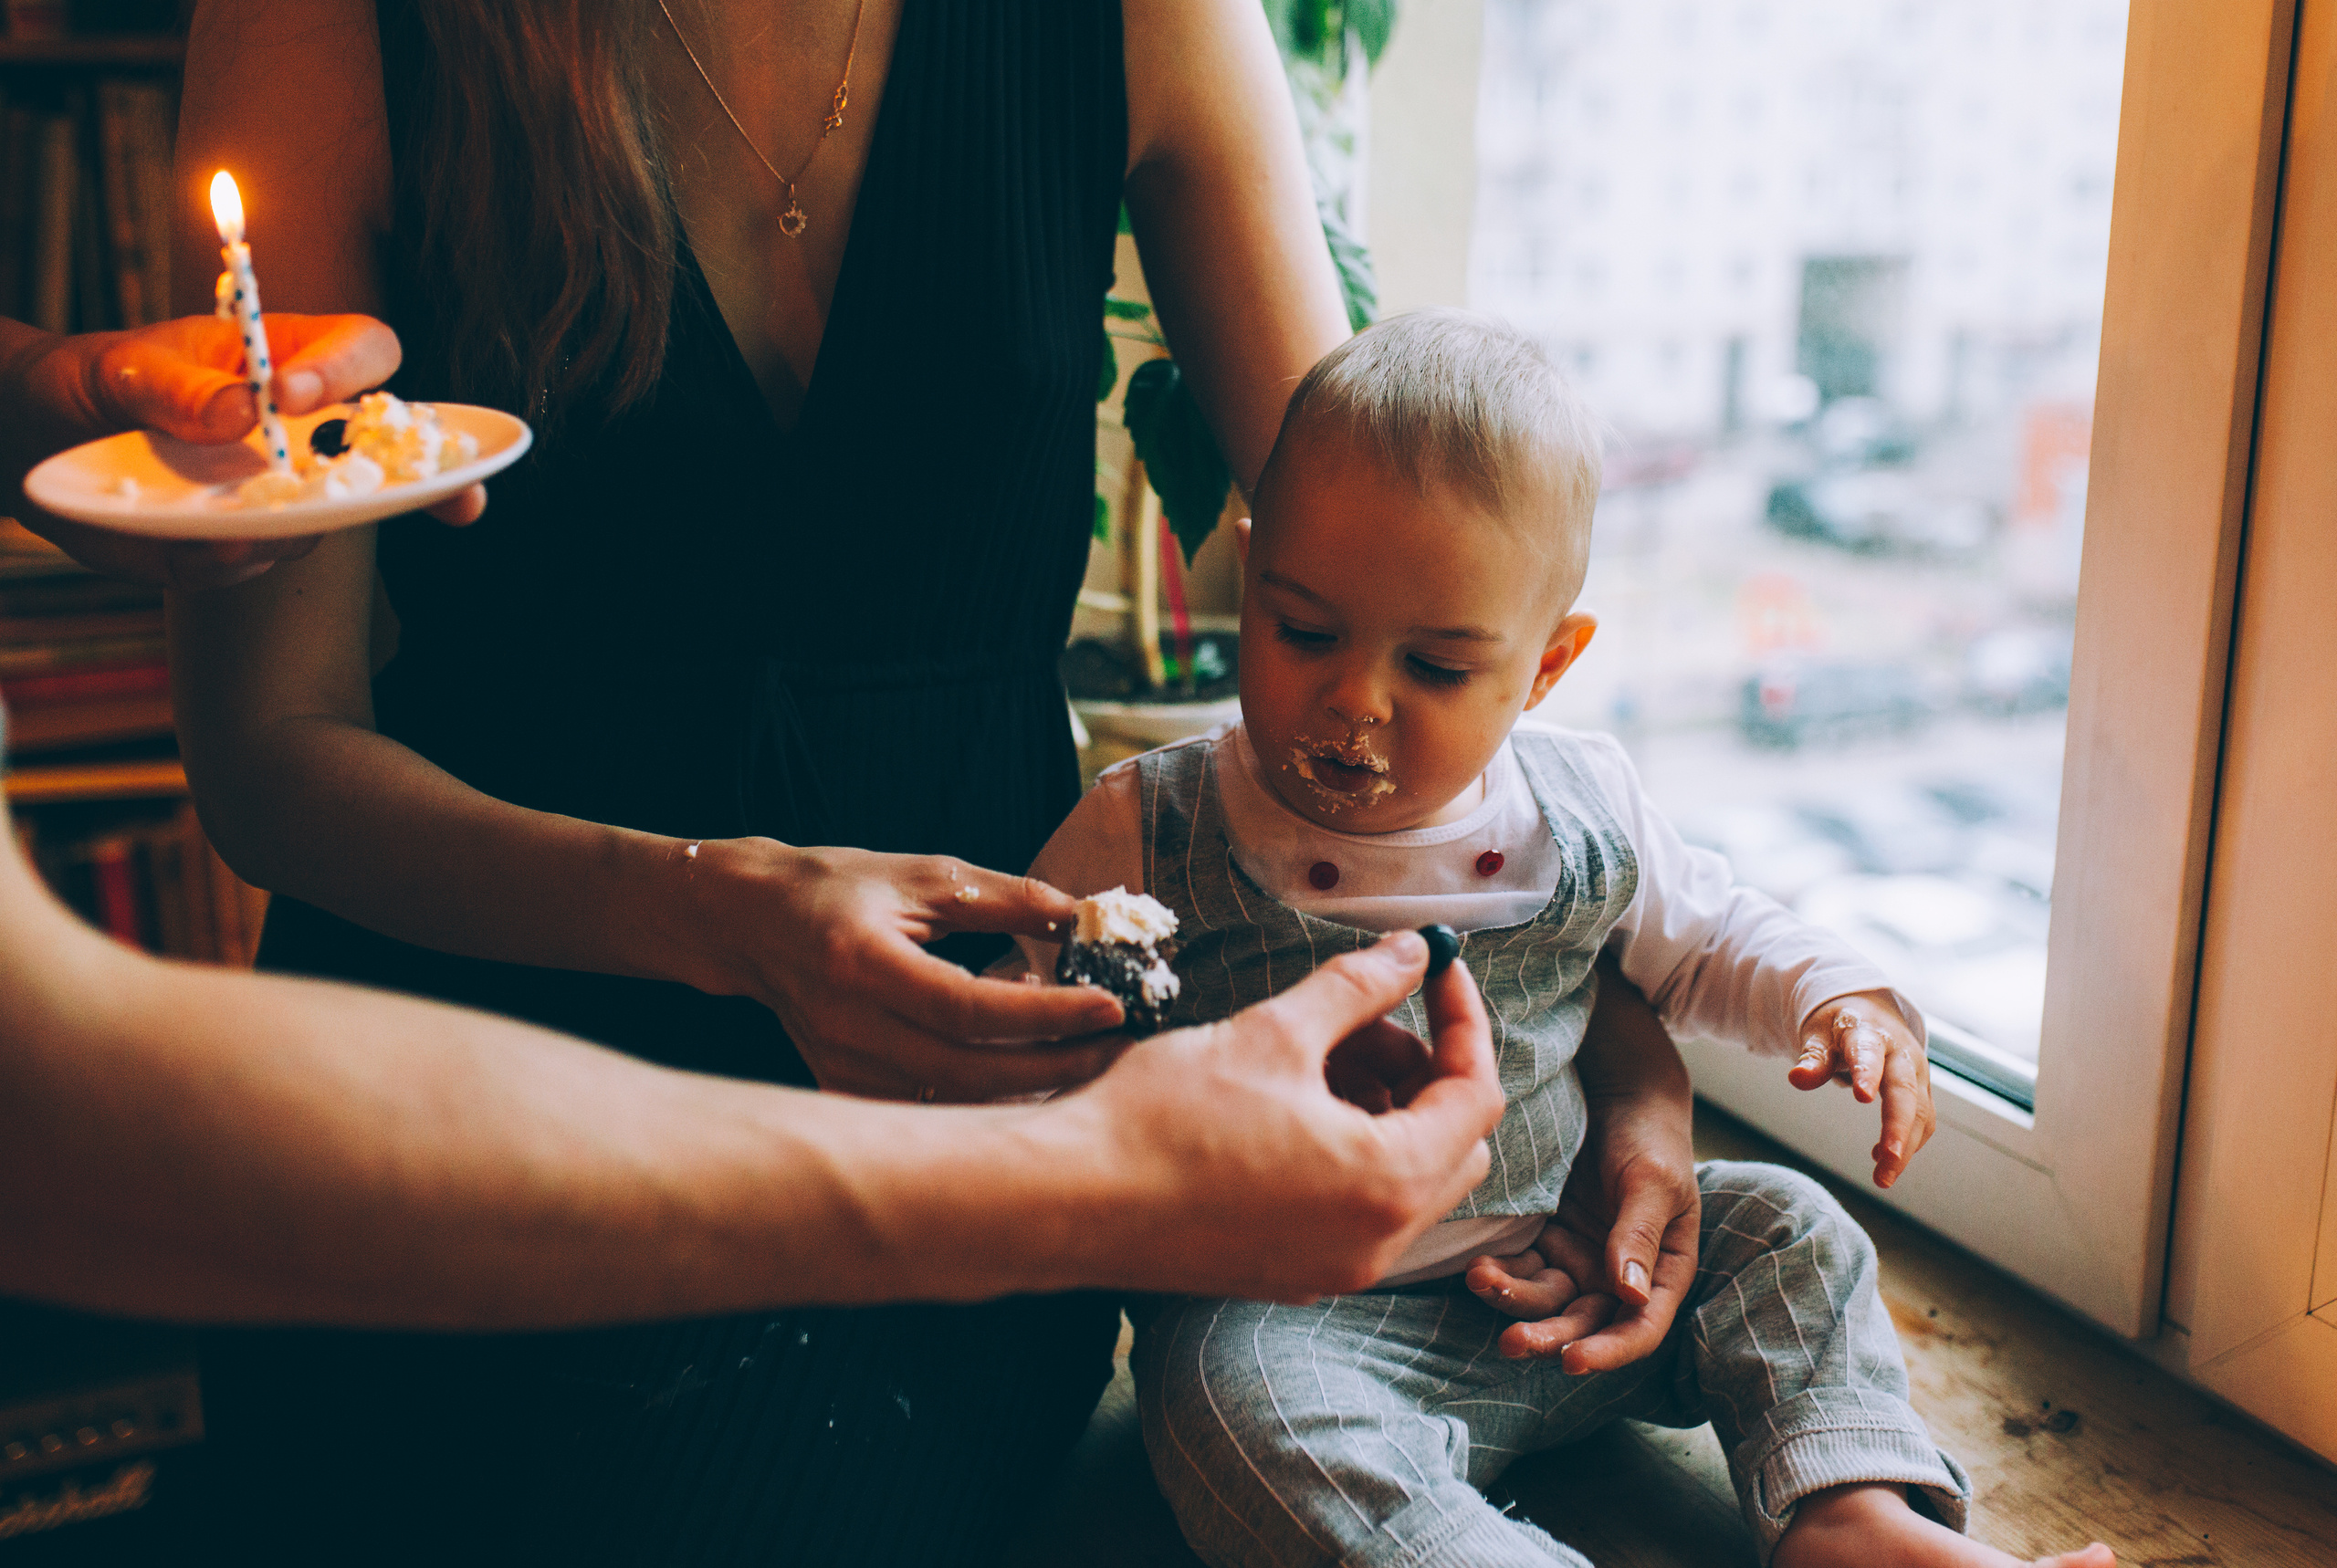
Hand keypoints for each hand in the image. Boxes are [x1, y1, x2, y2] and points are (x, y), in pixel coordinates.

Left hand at [5, 313, 486, 587]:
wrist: (37, 438)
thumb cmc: (93, 381)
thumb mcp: (123, 368)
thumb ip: (175, 387)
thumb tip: (244, 412)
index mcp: (289, 358)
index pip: (364, 350)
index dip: (349, 371)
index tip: (292, 395)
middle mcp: (306, 430)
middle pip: (399, 447)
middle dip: (441, 477)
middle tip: (460, 502)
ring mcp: (284, 492)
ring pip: (329, 518)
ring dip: (294, 524)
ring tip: (229, 523)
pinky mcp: (246, 542)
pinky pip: (258, 560)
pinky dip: (229, 559)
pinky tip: (195, 545)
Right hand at [691, 840, 1132, 1101]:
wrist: (749, 923)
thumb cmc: (839, 888)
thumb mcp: (923, 875)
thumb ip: (1006, 897)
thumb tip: (1085, 914)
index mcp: (862, 963)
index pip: (969, 1008)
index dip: (1046, 1014)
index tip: (1110, 1005)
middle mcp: (847, 1025)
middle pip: (968, 1072)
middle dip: (1056, 1065)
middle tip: (1120, 1047)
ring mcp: (840, 1066)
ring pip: (952, 1101)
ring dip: (1028, 1085)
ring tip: (1086, 1053)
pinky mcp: (842, 1087)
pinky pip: (928, 1108)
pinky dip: (984, 1094)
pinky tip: (1023, 1062)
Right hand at [1067, 931, 1506, 1300]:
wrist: (1071, 1199)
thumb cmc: (1167, 1118)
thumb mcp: (1274, 1032)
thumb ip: (1358, 989)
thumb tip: (1413, 953)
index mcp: (1390, 1182)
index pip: (1475, 1095)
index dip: (1462, 1020)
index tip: (1435, 970)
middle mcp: (1379, 1243)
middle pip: (1453, 1144)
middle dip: (1422, 1069)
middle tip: (1366, 1018)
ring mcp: (1335, 1268)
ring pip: (1405, 1180)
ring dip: (1382, 1110)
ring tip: (1315, 1055)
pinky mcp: (1291, 1273)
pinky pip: (1357, 1211)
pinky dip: (1348, 1153)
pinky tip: (1288, 1107)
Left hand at [1467, 957, 1699, 1369]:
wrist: (1615, 1092)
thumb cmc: (1649, 1135)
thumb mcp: (1653, 1181)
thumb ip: (1639, 1236)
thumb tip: (1630, 1297)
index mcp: (1662, 1271)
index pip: (1641, 1327)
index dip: (1609, 1352)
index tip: (1573, 1361)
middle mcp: (1618, 1276)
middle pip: (1585, 1324)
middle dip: (1551, 1338)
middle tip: (1515, 1342)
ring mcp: (1578, 1258)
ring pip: (1547, 1301)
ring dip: (1515, 1304)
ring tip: (1483, 1285)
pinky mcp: (1543, 1238)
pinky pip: (1520, 1267)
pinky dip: (1501, 1273)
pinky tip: (1478, 1268)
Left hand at [1788, 990, 1934, 1187]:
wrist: (1870, 1012)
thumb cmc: (1840, 1024)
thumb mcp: (1819, 1033)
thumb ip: (1813, 1057)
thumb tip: (1797, 1078)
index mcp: (1869, 1032)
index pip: (1869, 1052)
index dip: (1866, 1073)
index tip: (1862, 1097)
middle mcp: (1900, 1053)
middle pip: (1905, 1091)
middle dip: (1898, 1127)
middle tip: (1888, 1160)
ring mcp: (1916, 1073)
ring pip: (1920, 1112)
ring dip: (1906, 1146)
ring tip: (1883, 1177)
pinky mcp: (1921, 1090)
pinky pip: (1921, 1119)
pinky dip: (1908, 1142)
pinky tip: (1883, 1159)